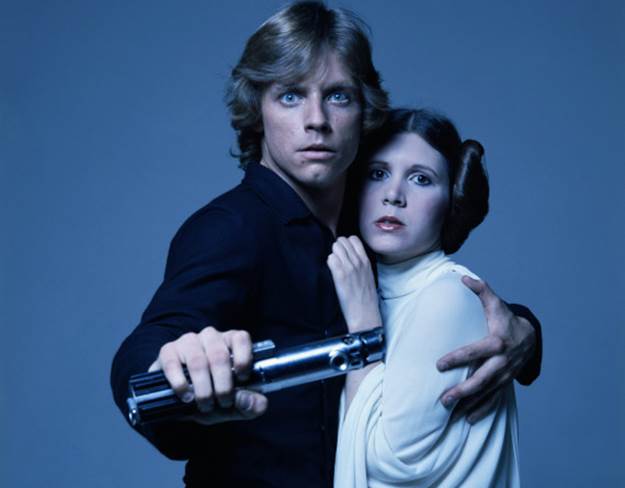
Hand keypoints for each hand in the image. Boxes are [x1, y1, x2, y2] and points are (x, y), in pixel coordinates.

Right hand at [148, 327, 267, 424]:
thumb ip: (250, 405)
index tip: (243, 380)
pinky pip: (172, 363)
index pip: (241, 338)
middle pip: (219, 355)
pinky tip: (186, 396)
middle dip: (223, 385)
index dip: (244, 358)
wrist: (181, 399)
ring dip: (203, 388)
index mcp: (231, 342)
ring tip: (205, 404)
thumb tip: (252, 401)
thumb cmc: (213, 396)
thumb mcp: (235, 405)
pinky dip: (180, 383)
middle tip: (223, 402)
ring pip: (198, 361)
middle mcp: (210, 337)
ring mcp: (188, 342)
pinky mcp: (168, 351)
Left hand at [327, 236, 381, 331]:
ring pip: (335, 247)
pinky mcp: (340, 275)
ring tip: (334, 267)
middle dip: (337, 248)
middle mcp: (358, 261)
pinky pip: (330, 259)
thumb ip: (361, 264)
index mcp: (366, 261)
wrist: (364, 313)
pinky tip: (332, 272)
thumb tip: (350, 257)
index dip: (346, 244)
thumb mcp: (368, 276)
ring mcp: (349, 267)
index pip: (353, 239)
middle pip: (342, 241)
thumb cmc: (366, 298)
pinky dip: (329, 263)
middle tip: (337, 260)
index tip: (343, 252)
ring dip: (333, 255)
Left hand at [437, 276, 535, 423]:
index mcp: (497, 342)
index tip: (439, 365)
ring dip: (469, 404)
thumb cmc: (505, 319)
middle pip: (481, 379)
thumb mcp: (495, 303)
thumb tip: (463, 278)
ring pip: (487, 393)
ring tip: (451, 412)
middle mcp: (502, 361)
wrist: (530, 336)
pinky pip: (495, 400)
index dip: (457, 358)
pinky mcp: (506, 383)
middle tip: (443, 399)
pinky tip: (468, 419)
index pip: (474, 352)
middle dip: (463, 390)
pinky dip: (483, 410)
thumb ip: (480, 290)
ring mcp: (505, 375)